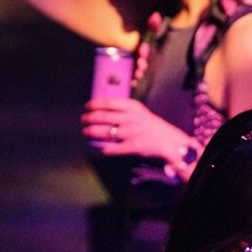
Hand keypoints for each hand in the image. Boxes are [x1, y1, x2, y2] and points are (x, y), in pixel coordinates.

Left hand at [80, 97, 197, 179]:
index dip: (94, 104)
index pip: (108, 102)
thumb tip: (102, 110)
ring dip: (92, 133)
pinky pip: (113, 148)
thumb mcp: (139, 112)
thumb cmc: (150, 125)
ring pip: (105, 132)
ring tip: (86, 133)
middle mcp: (131, 118)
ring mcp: (131, 132)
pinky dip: (104, 149)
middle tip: (83, 120)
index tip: (87, 107)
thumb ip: (123, 110)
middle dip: (89, 119)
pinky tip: (100, 148)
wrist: (168, 140)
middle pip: (103, 117)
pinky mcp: (133, 146)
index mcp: (132, 107)